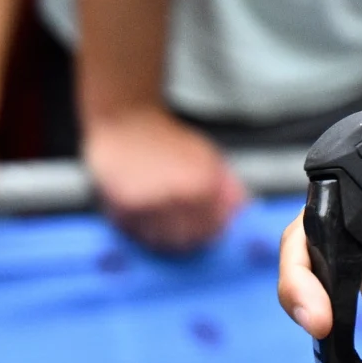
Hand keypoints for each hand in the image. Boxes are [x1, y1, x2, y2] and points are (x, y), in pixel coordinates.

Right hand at [84, 105, 247, 252]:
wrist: (128, 121)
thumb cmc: (168, 139)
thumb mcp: (207, 156)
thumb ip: (225, 185)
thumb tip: (239, 210)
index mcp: (203, 183)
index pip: (214, 226)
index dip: (213, 231)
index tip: (210, 231)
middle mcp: (177, 195)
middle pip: (189, 238)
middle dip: (190, 237)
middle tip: (187, 231)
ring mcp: (148, 203)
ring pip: (161, 241)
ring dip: (165, 238)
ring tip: (165, 224)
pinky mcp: (122, 207)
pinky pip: (136, 233)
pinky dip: (142, 232)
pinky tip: (146, 217)